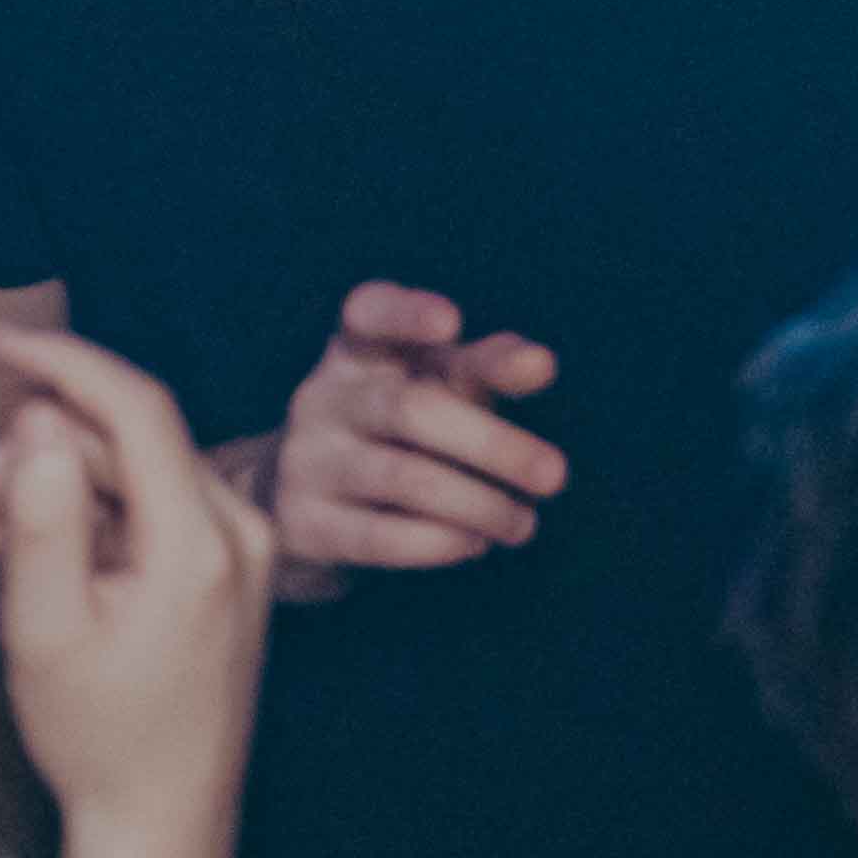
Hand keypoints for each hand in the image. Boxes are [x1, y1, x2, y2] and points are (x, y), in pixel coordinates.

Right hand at [0, 326, 273, 856]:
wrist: (161, 828)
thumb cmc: (99, 740)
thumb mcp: (45, 631)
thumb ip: (42, 518)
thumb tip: (40, 419)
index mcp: (201, 544)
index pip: (136, 408)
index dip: (64, 363)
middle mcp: (240, 533)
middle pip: (118, 448)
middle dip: (23, 466)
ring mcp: (242, 552)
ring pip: (128, 478)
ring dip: (48, 495)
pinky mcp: (227, 571)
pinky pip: (148, 512)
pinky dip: (85, 523)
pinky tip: (24, 561)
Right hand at [233, 280, 564, 589]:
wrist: (302, 509)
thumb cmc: (393, 433)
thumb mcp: (434, 388)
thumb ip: (485, 367)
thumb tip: (539, 362)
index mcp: (355, 350)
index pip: (369, 313)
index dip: (405, 314)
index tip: (451, 323)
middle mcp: (322, 397)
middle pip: (409, 408)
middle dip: (491, 443)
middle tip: (555, 475)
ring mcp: (306, 460)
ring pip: (402, 478)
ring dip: (479, 504)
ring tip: (523, 524)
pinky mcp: (303, 525)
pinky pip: (378, 537)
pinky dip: (438, 542)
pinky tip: (476, 543)